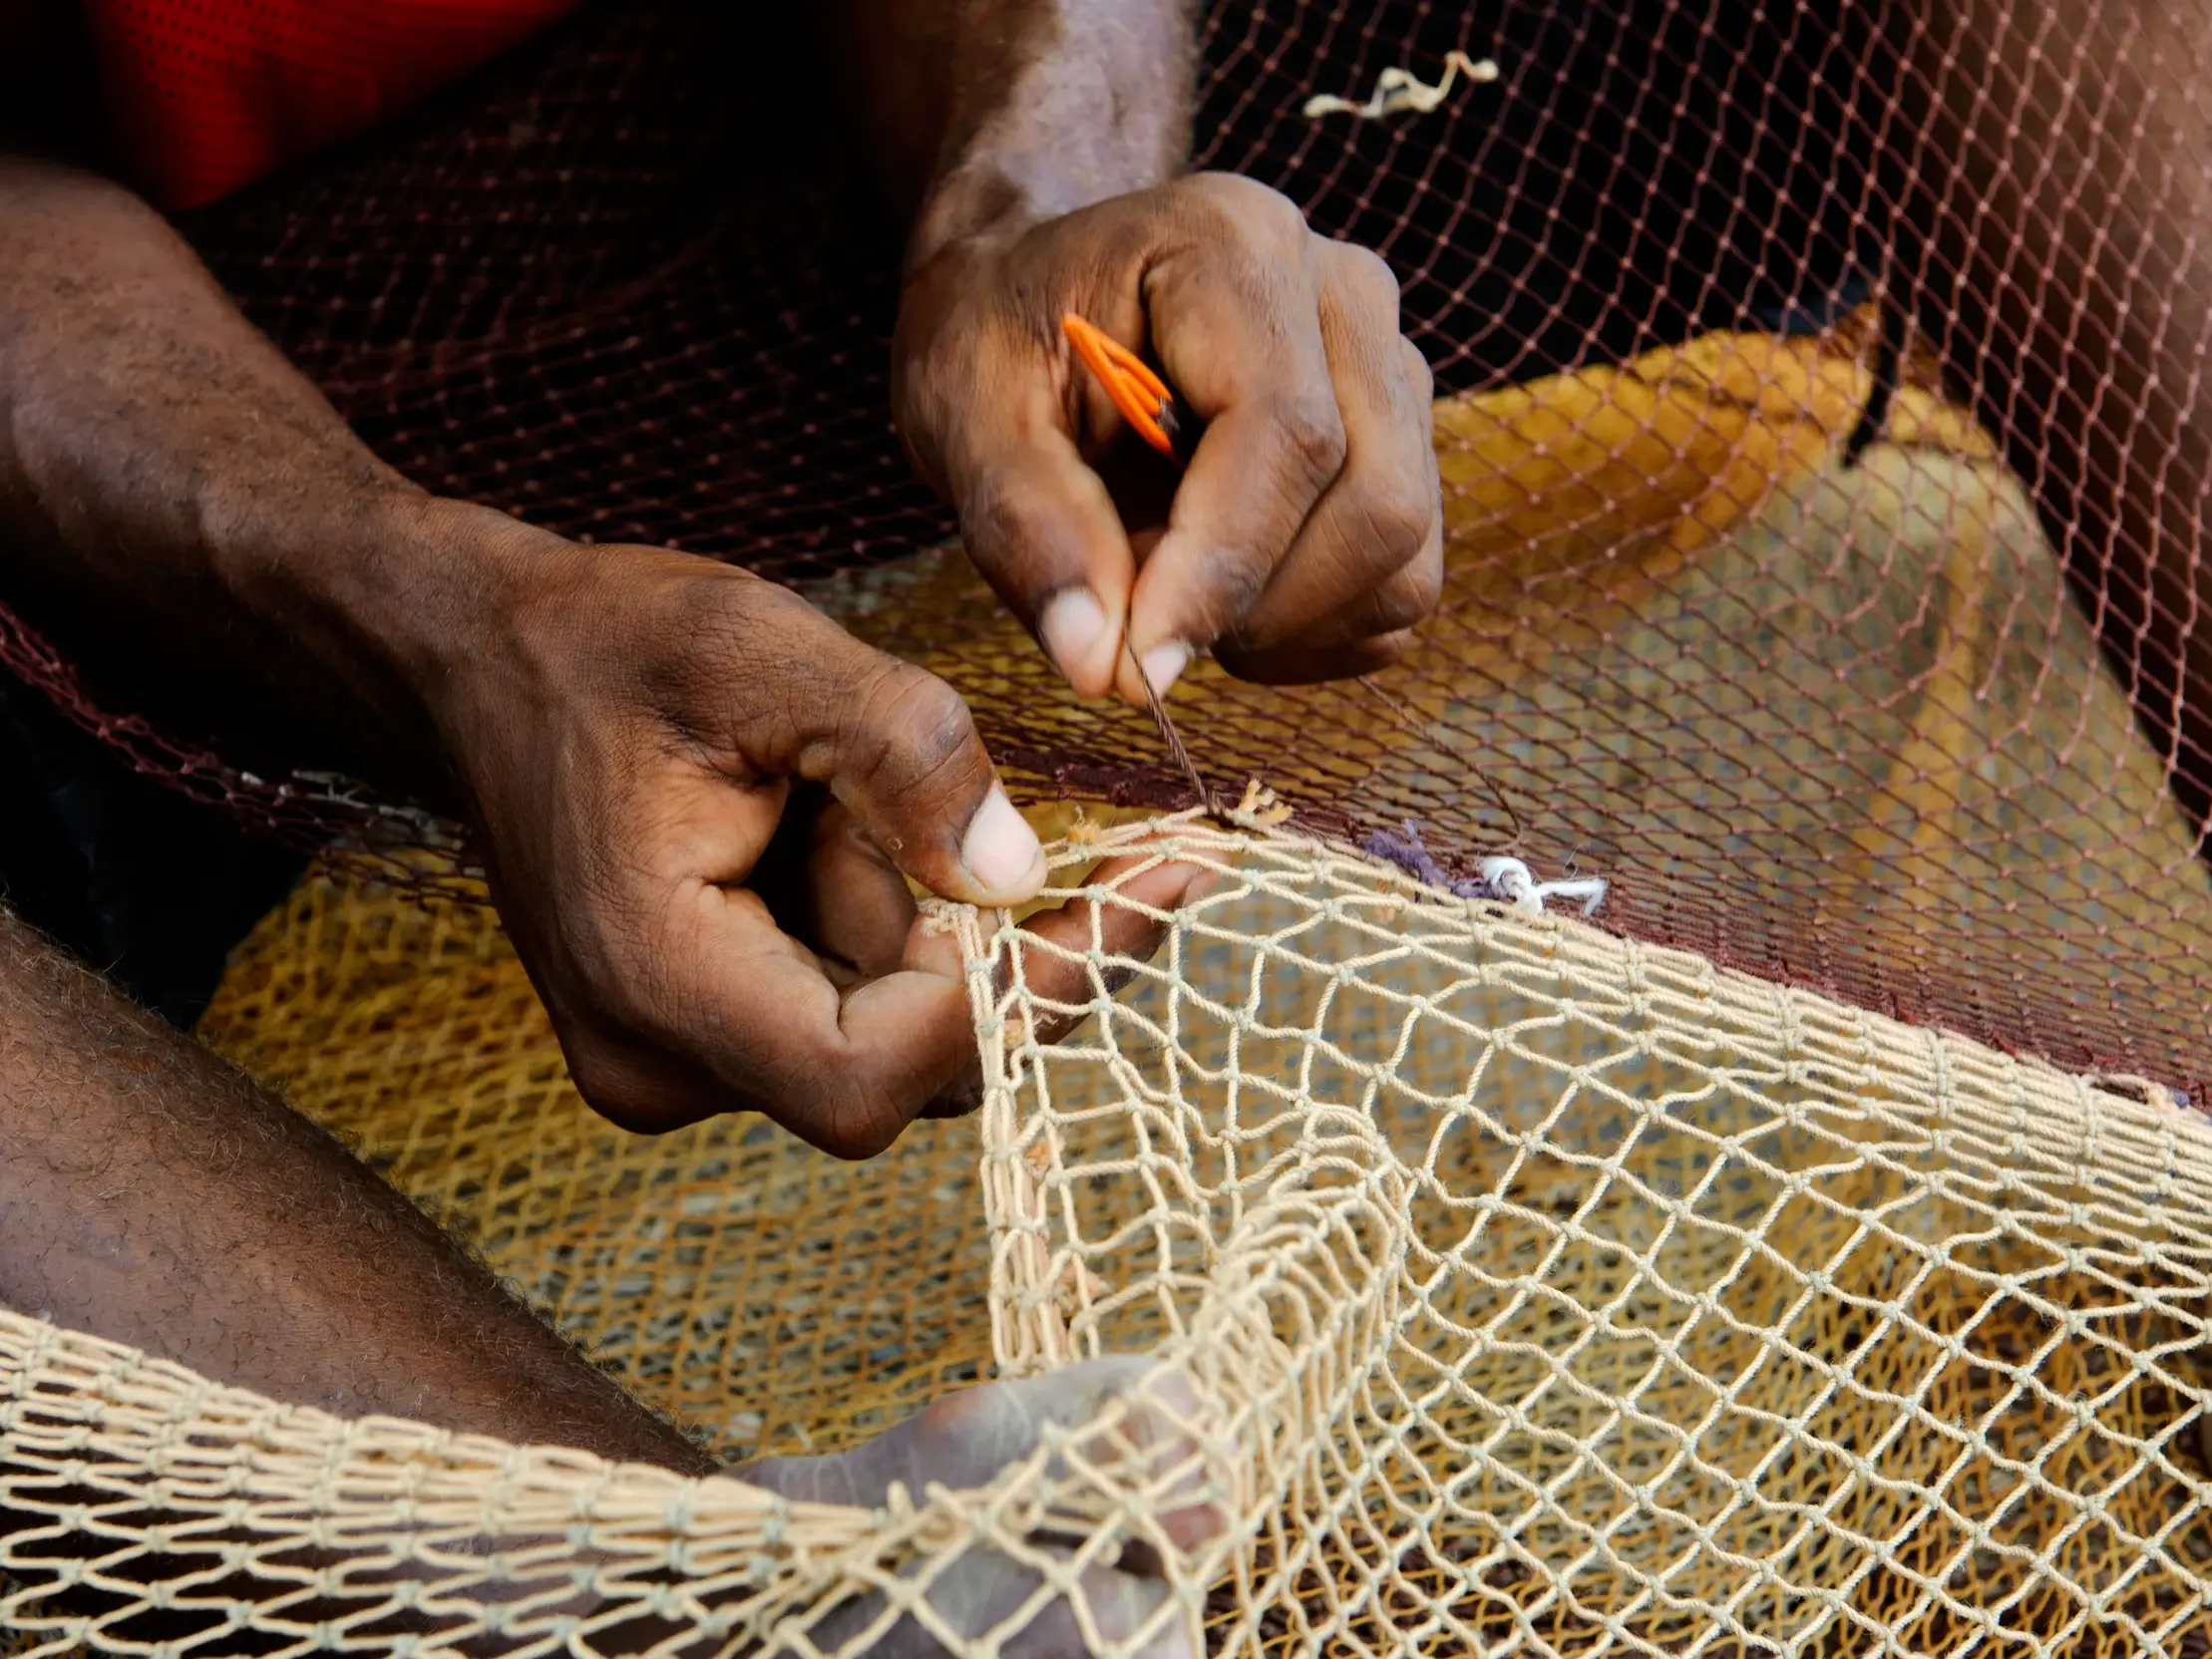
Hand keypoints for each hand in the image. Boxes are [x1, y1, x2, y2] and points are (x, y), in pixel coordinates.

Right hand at [425, 509, 1206, 1150]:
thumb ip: (903, 753)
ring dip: (933, 924)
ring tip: (844, 787)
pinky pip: (853, 1014)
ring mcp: (676, 1066)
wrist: (476, 667)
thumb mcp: (763, 647)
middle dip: (1014, 952)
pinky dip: (900, 930)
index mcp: (658, 985)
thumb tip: (1017, 875)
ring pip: (893, 1041)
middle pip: (909, 1071)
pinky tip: (845, 825)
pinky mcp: (702, 1040)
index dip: (1019, 995)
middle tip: (1144, 854)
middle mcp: (660, 1066)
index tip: (1132, 892)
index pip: (877, 1072)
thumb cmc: (605, 644)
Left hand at [893, 171, 1443, 702]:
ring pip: (1402, 556)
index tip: (1139, 669)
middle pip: (1377, 501)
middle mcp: (1344, 294)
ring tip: (1171, 602)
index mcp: (1233, 246)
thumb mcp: (964, 412)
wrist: (1043, 297)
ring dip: (1287, 628)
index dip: (1222, 570)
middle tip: (1140, 634)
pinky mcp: (1407, 445)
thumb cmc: (1001, 339)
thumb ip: (1025, 527)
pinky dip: (1314, 635)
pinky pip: (1401, 585)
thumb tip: (1100, 664)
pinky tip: (1222, 603)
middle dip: (1258, 609)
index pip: (1287, 432)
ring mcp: (1393, 368)